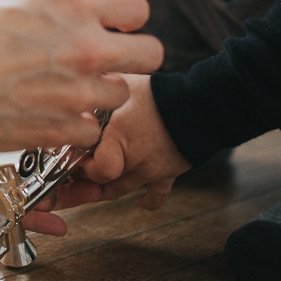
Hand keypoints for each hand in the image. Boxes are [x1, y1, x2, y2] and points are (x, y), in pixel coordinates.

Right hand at [0, 0, 163, 151]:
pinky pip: (92, 130)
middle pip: (151, 54)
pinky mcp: (63, 126)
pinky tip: (46, 114)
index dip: (125, 22)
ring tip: (61, 90)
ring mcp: (77, 88)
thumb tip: (97, 16)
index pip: (139, 9)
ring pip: (120, 95)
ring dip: (97, 95)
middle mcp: (85, 43)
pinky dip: (73, 127)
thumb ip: (67, 6)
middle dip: (130, 59)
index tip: (110, 30)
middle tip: (102, 64)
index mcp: (74, 0)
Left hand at [80, 73, 189, 209]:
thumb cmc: (161, 93)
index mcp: (119, 139)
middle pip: (103, 183)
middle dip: (88, 179)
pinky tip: (141, 202)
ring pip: (122, 191)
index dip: (82, 167)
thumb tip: (80, 77)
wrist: (202, 106)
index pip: (94, 170)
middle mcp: (133, 160)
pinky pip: (157, 195)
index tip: (77, 155)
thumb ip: (102, 84)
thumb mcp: (125, 83)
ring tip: (96, 185)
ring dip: (107, 190)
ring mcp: (151, 170)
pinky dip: (149, 201)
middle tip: (79, 170)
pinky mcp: (169, 173)